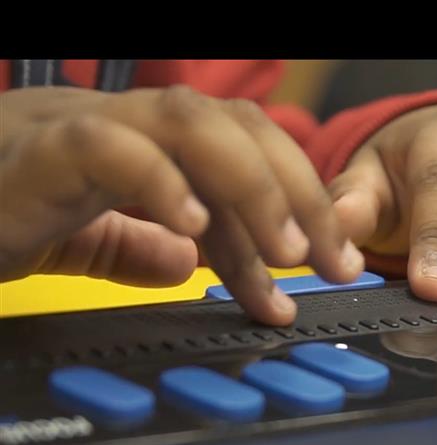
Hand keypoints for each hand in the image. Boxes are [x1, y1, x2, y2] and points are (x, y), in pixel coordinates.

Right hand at [0, 86, 361, 324]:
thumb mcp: (79, 235)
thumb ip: (135, 244)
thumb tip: (188, 261)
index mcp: (142, 139)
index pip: (243, 152)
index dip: (298, 204)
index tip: (333, 265)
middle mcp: (121, 122)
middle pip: (236, 126)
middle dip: (298, 193)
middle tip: (332, 262)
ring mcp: (79, 127)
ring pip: (191, 123)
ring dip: (254, 188)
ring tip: (287, 253)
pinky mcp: (38, 149)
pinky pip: (111, 148)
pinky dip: (162, 185)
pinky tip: (194, 236)